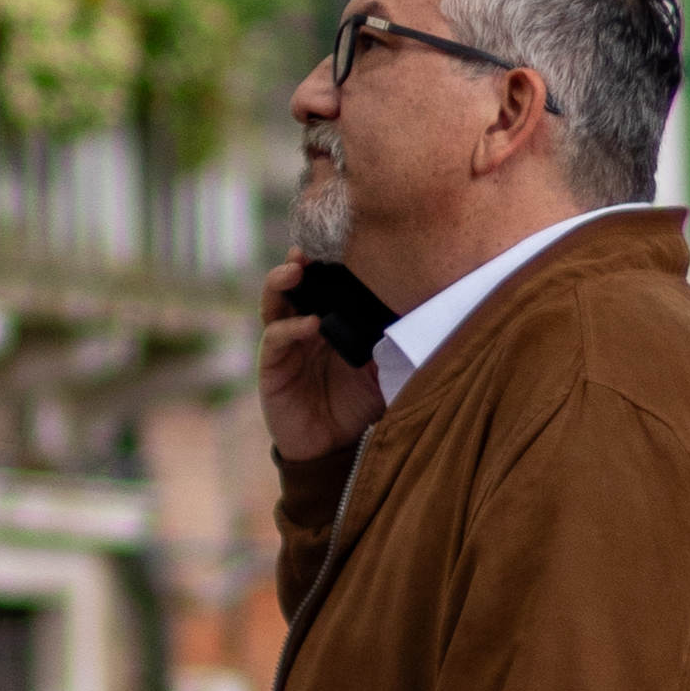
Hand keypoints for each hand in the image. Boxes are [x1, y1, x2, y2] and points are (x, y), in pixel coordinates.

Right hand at [260, 257, 377, 464]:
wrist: (337, 451)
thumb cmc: (360, 406)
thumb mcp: (385, 369)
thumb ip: (392, 342)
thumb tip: (416, 308)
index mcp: (329, 322)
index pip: (323, 282)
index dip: (325, 260)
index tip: (338, 239)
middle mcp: (303, 328)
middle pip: (294, 284)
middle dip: (299, 262)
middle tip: (310, 247)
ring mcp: (285, 346)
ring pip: (275, 303)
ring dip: (282, 283)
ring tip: (297, 269)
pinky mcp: (272, 369)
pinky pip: (275, 340)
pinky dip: (290, 328)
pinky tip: (310, 323)